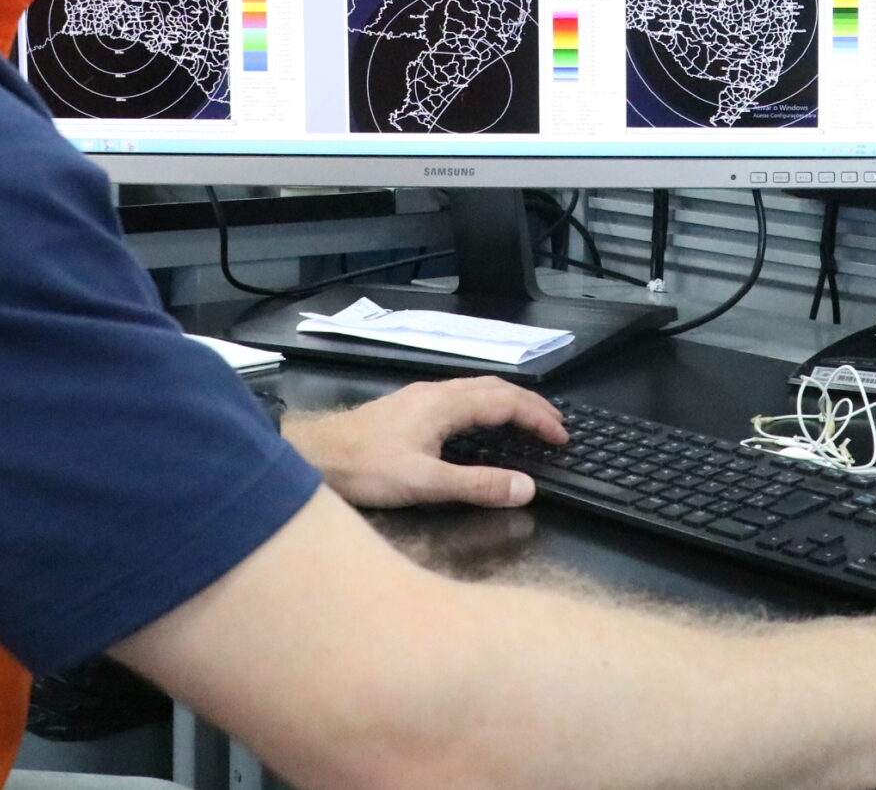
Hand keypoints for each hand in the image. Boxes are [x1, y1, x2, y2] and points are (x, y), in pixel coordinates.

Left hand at [283, 377, 565, 509]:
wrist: (313, 456)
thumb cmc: (365, 468)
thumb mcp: (425, 483)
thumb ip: (477, 485)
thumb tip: (526, 488)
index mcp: (445, 404)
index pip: (506, 402)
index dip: (538, 418)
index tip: (561, 437)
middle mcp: (435, 393)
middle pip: (495, 388)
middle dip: (529, 405)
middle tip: (554, 426)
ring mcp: (420, 398)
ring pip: (476, 389)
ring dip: (507, 403)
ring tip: (527, 422)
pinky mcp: (407, 408)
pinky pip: (460, 397)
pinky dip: (485, 407)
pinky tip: (479, 426)